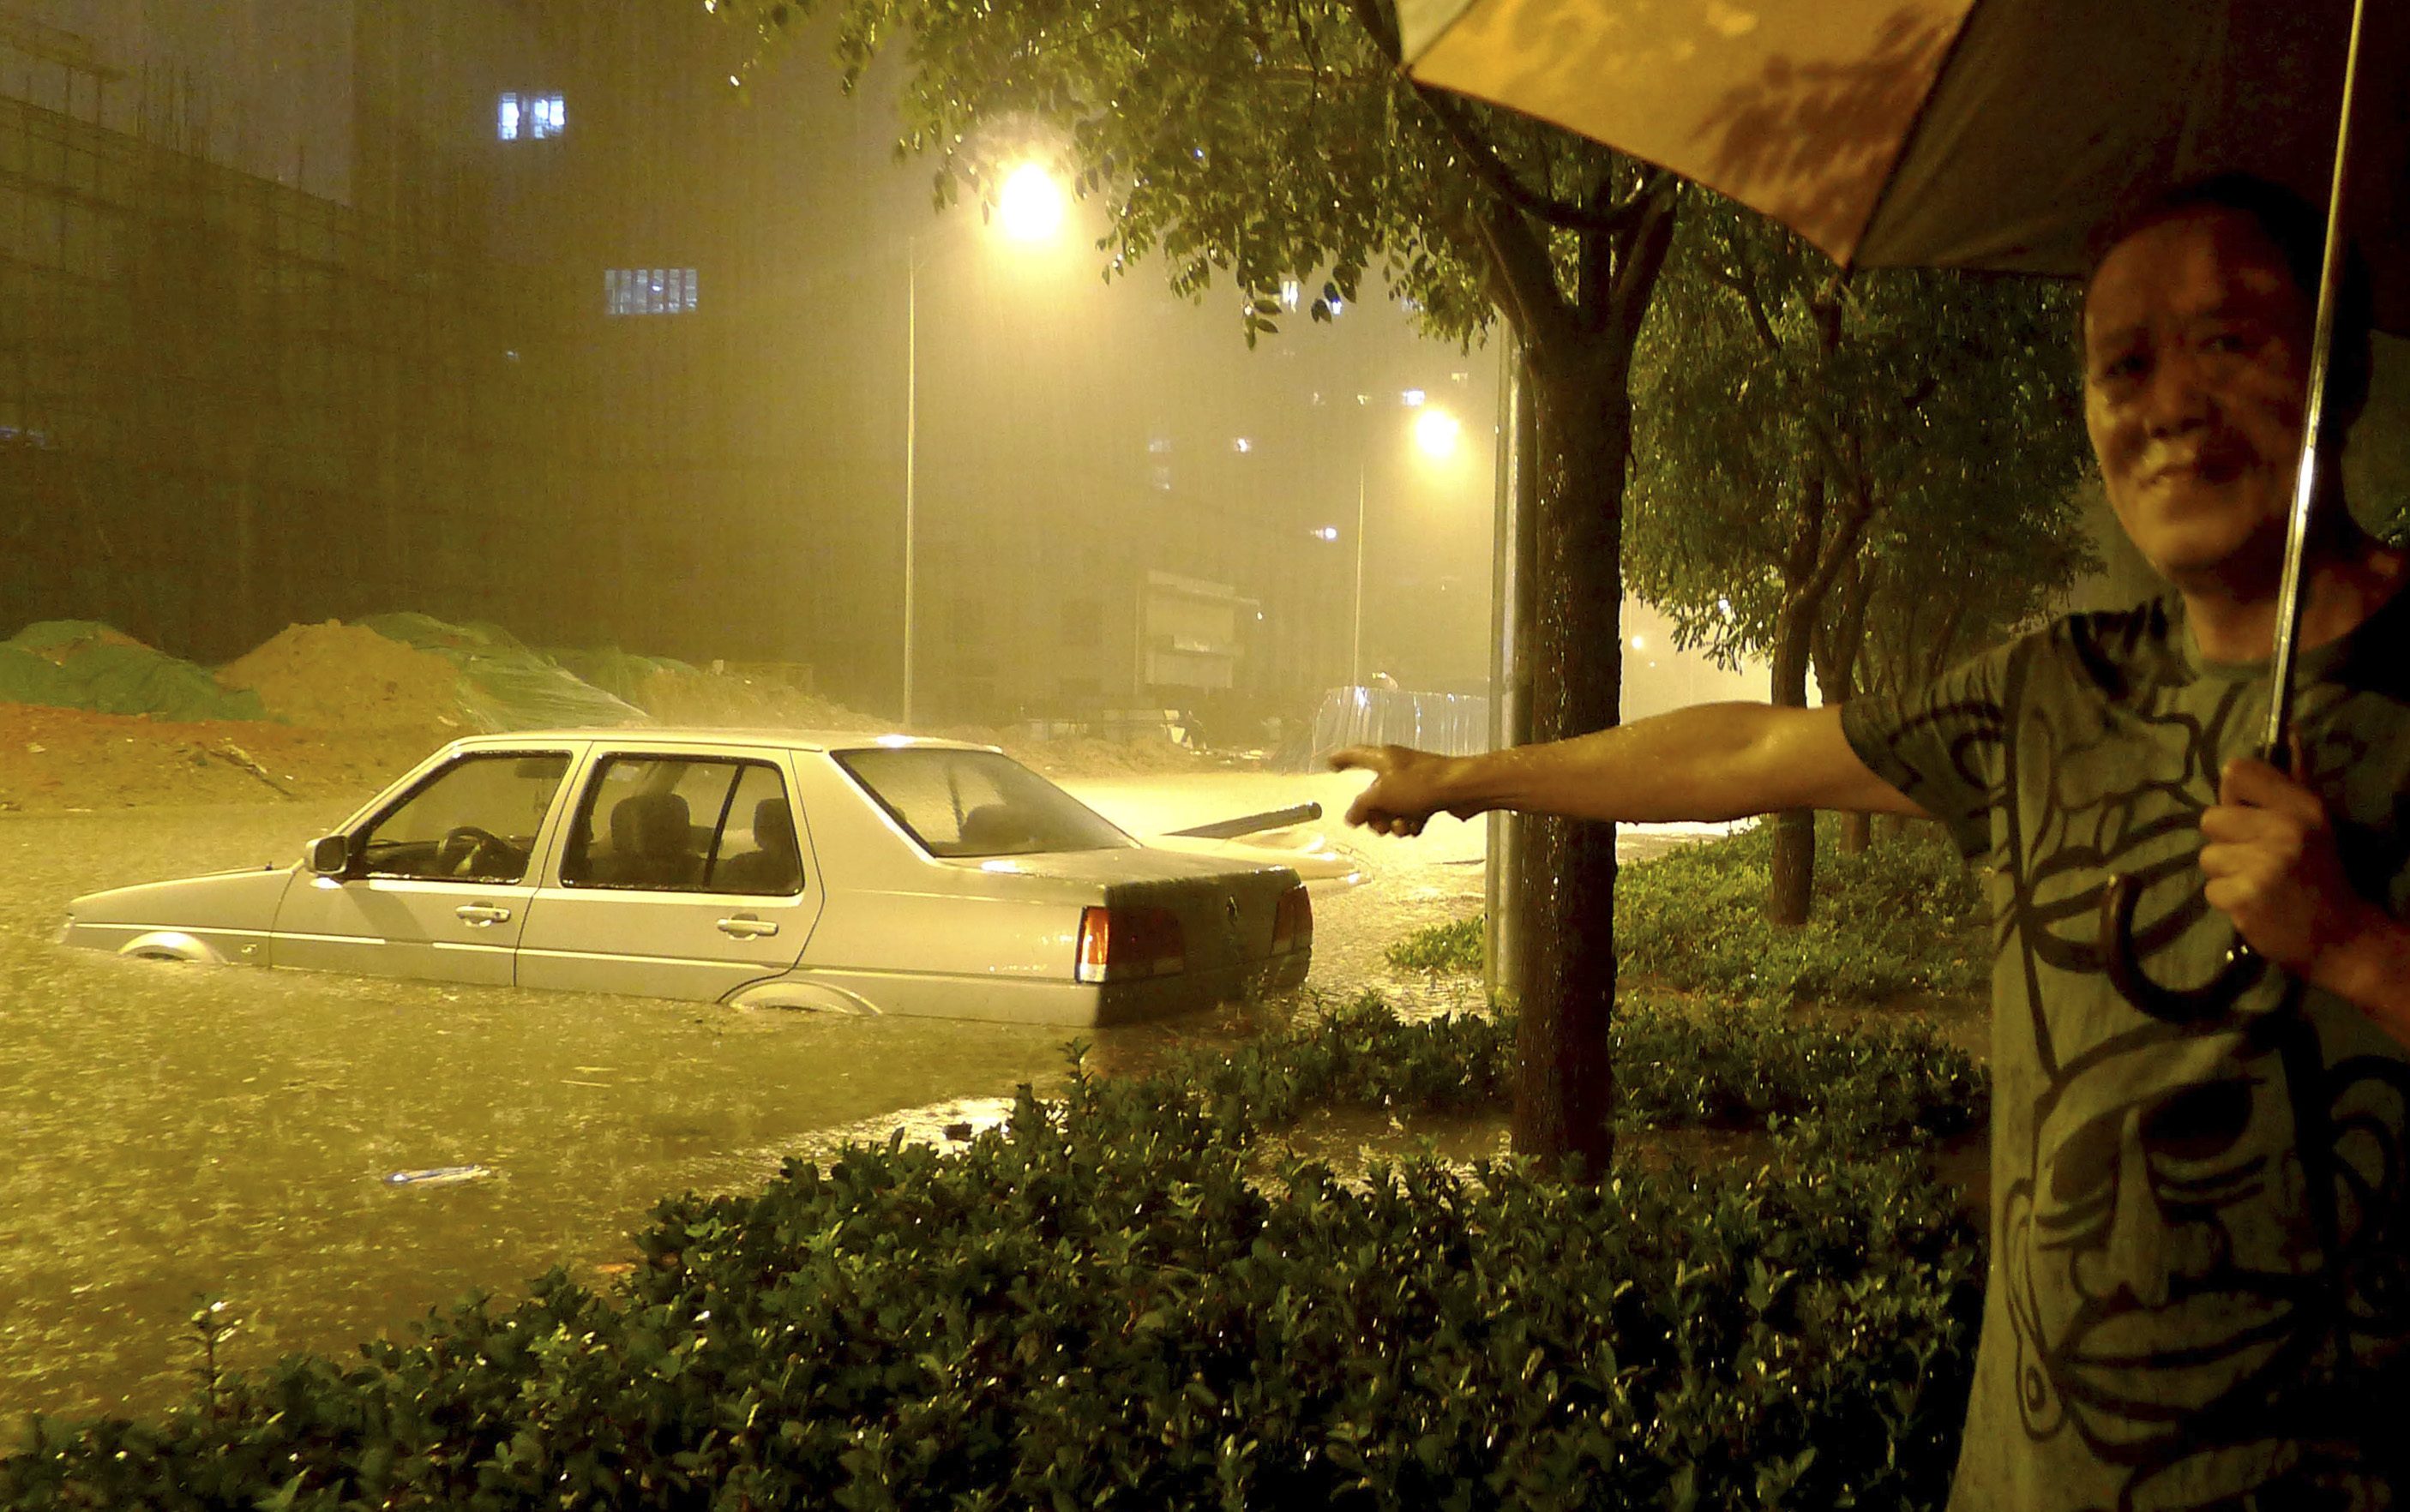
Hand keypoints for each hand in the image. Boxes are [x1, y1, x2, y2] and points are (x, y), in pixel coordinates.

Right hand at [1329, 744, 1472, 836]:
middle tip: (1377, 825)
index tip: (1331, 763)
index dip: (1342, 759)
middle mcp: (1397, 768)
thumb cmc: (1422, 784)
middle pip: (1374, 793)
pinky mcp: (1429, 796)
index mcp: (1382, 759)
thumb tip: (1351, 817)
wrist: (1461, 789)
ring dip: (1393, 822)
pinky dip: (1410, 823)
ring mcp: (1414, 782)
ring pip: (1393, 807)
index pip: (1355, 755)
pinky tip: (1415, 827)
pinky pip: (1410, 813)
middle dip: (1374, 814)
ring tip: (1401, 826)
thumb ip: (1361, 807)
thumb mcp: (1382, 796)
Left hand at [2197, 753, 2383, 973]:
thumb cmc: (2323, 872)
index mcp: (2300, 806)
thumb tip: (2287, 734)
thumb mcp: (2316, 820)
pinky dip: (2228, 899)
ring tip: (2259, 882)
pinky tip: (2256, 903)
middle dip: (2227, 840)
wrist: (2343, 935)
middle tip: (2257, 857)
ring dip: (2227, 872)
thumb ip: (2292, 779)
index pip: (2236, 772)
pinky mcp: (2244, 898)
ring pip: (2207, 856)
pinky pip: (2211, 889)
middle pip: (2210, 818)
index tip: (2249, 814)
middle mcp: (2282, 830)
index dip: (2234, 795)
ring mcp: (2262, 866)